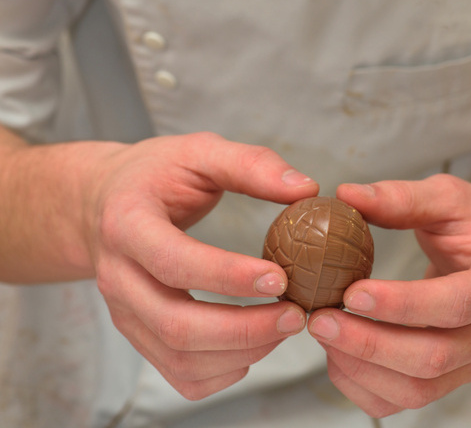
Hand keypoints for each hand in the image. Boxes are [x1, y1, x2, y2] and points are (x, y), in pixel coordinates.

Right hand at [86, 132, 317, 398]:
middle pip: (176, 324)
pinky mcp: (140, 336)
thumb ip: (251, 164)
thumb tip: (307, 189)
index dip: (228, 275)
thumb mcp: (199, 152)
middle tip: (296, 315)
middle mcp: (118, 277)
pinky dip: (225, 371)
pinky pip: (181, 375)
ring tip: (285, 326)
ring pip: (180, 358)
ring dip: (242, 352)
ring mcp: (125, 314)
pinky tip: (254, 344)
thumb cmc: (157, 175)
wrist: (106, 203)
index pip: (173, 261)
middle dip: (244, 329)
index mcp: (127, 224)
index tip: (281, 278)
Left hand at [308, 174, 470, 416]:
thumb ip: (403, 198)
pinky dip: (364, 387)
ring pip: (417, 389)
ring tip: (322, 332)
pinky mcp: (451, 378)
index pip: (456, 304)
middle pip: (433, 358)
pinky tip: (337, 355)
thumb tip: (346, 195)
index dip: (402, 304)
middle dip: (369, 343)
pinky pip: (406, 401)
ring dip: (361, 368)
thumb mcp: (451, 198)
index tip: (351, 292)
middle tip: (320, 318)